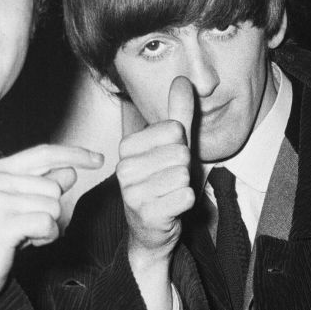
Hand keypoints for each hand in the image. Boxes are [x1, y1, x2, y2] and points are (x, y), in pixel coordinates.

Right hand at [0, 144, 102, 298]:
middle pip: (54, 186)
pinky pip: (47, 223)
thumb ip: (42, 186)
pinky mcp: (3, 223)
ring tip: (24, 236)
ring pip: (53, 206)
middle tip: (28, 227)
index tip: (98, 159)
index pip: (44, 153)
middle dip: (51, 211)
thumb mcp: (20, 206)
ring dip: (47, 227)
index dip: (74, 154)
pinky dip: (45, 237)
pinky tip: (26, 243)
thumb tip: (70, 171)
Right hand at [117, 77, 196, 309]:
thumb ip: (177, 114)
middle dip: (183, 170)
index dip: (181, 147)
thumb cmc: (162, 184)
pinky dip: (187, 203)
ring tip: (169, 195)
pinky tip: (172, 209)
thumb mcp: (172, 146)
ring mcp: (132, 193)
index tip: (167, 162)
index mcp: (126, 147)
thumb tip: (182, 80)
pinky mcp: (147, 215)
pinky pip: (186, 196)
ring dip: (184, 187)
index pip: (174, 130)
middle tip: (169, 182)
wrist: (152, 230)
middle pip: (180, 153)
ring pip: (183, 176)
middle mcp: (124, 169)